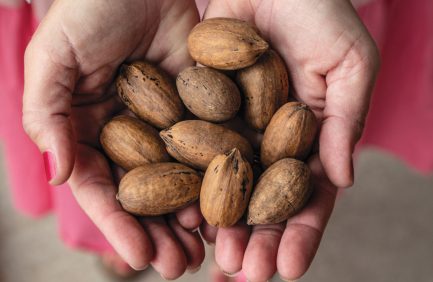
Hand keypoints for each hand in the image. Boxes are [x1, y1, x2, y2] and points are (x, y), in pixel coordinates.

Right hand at [23, 0, 203, 277]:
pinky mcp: (204, 105)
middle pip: (148, 194)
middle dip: (162, 233)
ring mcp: (172, 123)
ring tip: (209, 249)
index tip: (139, 258)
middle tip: (180, 266)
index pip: (104, 189)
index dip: (119, 225)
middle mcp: (133, 134)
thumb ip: (48, 114)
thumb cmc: (88, 10)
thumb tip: (60, 176)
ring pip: (184, 179)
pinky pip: (214, 146)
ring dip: (195, 216)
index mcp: (92, 131)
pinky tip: (235, 203)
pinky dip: (222, 177)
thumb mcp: (53, 59)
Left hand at [201, 0, 378, 279]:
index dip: (302, 234)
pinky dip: (189, 184)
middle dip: (259, 240)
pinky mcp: (202, 110)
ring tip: (217, 259)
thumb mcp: (349, 65)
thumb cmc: (321, 13)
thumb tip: (341, 181)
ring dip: (223, 225)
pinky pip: (195, 152)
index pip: (308, 196)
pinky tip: (183, 214)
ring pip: (227, 188)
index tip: (290, 269)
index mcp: (309, 138)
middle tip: (246, 272)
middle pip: (264, 202)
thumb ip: (345, 121)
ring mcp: (234, 129)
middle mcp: (269, 141)